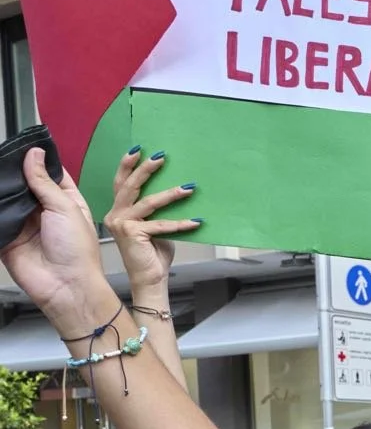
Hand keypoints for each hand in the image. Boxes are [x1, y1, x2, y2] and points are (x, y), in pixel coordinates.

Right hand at [0, 148, 115, 329]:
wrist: (67, 287)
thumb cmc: (78, 251)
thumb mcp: (66, 208)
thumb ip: (45, 182)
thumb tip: (33, 154)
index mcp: (67, 202)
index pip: (50, 175)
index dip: (38, 161)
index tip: (25, 144)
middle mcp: (45, 211)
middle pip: (25, 184)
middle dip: (15, 173)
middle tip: (2, 156)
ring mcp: (25, 224)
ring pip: (8, 198)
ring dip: (2, 188)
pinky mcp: (7, 237)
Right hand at [104, 150, 200, 292]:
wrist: (150, 279)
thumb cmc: (153, 254)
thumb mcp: (155, 227)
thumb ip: (156, 212)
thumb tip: (175, 192)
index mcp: (118, 211)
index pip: (121, 183)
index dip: (127, 165)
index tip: (138, 149)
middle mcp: (116, 214)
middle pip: (130, 186)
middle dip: (146, 169)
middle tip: (161, 156)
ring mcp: (122, 224)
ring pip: (148, 202)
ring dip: (170, 194)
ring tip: (189, 187)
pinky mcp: (133, 234)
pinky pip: (161, 225)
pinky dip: (181, 223)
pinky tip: (197, 221)